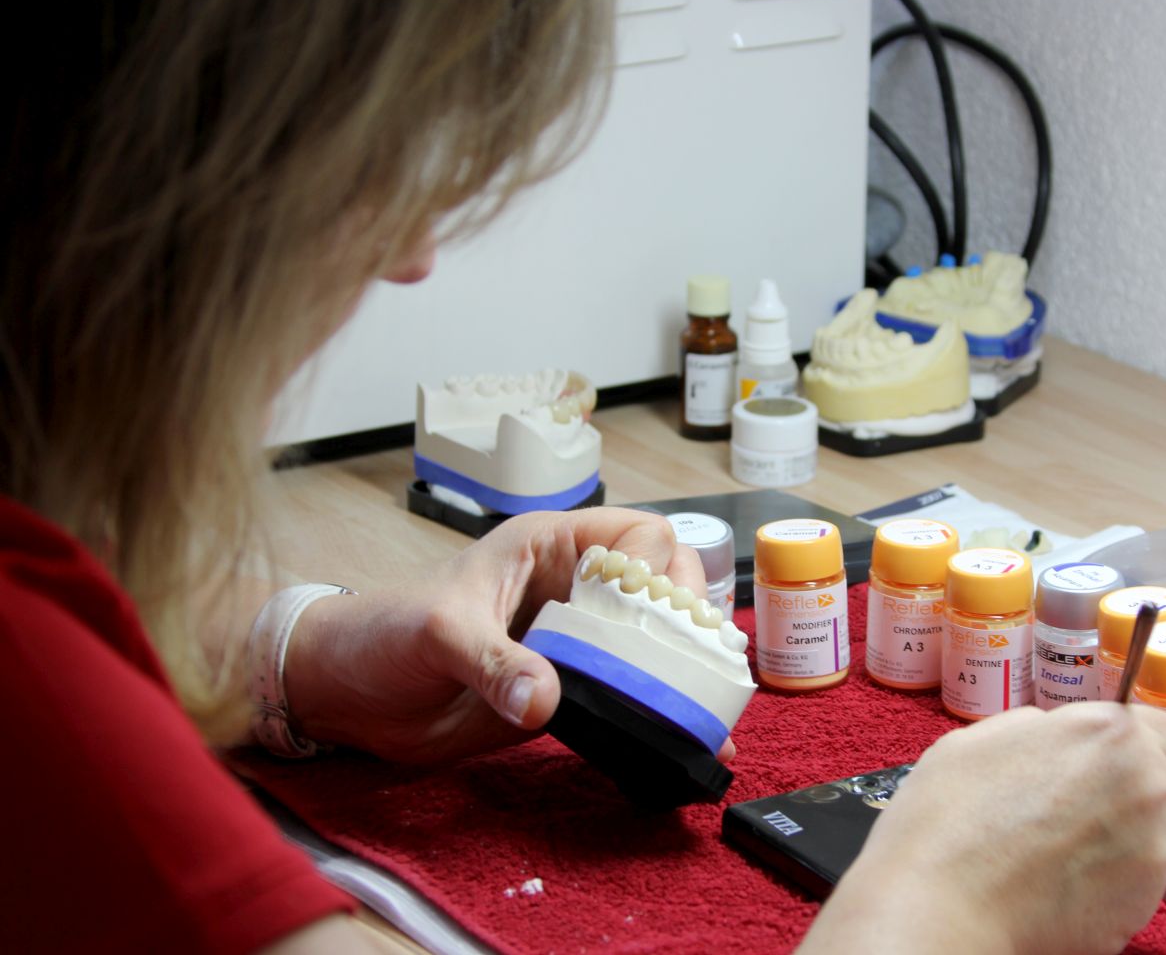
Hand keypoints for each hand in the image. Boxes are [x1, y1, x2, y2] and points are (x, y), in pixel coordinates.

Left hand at [281, 507, 718, 763]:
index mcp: (550, 547)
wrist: (349, 694)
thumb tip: (545, 699)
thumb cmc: (386, 633)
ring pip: (658, 641)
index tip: (651, 611)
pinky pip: (630, 695)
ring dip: (690, 670)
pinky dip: (663, 713)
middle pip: (667, 585)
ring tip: (709, 710)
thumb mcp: (436, 634)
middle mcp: (576, 590)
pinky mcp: (573, 692)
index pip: (637, 535)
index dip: (656, 567)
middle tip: (693, 664)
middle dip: (689, 619)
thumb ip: (491, 662)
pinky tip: (690, 740)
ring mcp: (580, 643)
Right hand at [800, 704, 1165, 954]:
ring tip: (1116, 860)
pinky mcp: (1148, 898)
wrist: (943, 900)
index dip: (1152, 754)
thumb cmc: (946, 822)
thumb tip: (1055, 734)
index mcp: (1105, 730)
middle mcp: (1145, 779)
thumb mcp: (981, 740)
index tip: (1132, 771)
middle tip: (1124, 818)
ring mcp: (1154, 841)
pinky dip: (1148, 892)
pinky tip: (1100, 888)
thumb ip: (1039, 731)